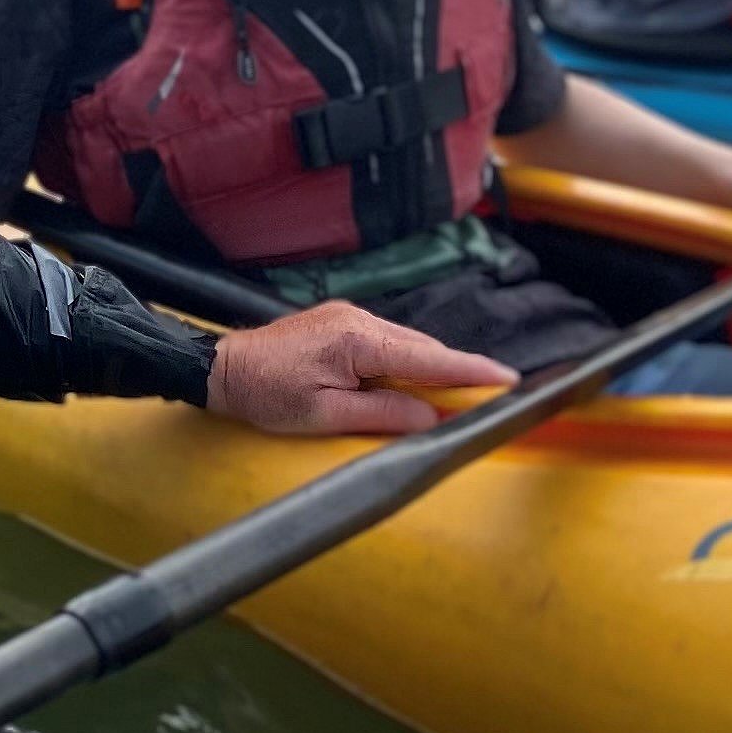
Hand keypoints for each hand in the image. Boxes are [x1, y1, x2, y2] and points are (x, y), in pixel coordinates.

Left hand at [205, 301, 509, 436]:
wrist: (221, 369)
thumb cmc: (267, 395)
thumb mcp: (325, 415)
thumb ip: (383, 414)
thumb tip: (432, 416)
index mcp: (357, 340)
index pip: (429, 358)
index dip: (472, 371)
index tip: (510, 379)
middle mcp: (359, 319)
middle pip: (424, 349)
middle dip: (457, 372)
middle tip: (492, 396)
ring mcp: (349, 316)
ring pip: (407, 345)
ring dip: (430, 369)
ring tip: (456, 397)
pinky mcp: (341, 322)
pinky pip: (388, 343)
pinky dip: (407, 363)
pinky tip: (413, 384)